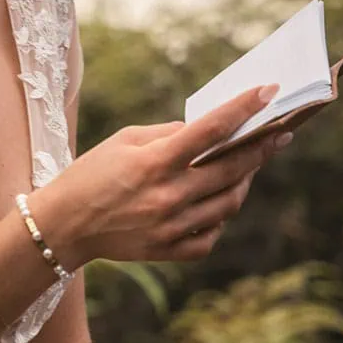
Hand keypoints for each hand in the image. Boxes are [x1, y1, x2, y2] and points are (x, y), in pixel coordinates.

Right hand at [45, 84, 290, 268]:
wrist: (63, 226)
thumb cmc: (91, 175)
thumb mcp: (124, 140)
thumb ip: (169, 134)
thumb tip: (208, 132)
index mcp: (153, 162)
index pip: (210, 130)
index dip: (243, 108)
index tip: (269, 91)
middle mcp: (167, 196)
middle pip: (232, 169)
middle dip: (261, 148)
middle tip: (279, 135)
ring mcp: (171, 227)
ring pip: (229, 203)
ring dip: (244, 181)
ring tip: (248, 167)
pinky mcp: (169, 251)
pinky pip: (212, 235)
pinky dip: (220, 217)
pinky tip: (217, 202)